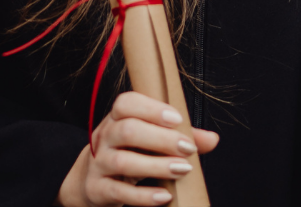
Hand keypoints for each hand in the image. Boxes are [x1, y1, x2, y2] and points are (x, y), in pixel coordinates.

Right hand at [57, 92, 219, 206]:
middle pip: (128, 130)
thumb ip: (178, 136)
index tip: (177, 119)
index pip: (126, 103)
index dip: (151, 109)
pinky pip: (119, 191)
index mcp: (116, 119)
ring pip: (124, 161)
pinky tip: (165, 196)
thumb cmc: (126, 154)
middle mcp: (104, 137)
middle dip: (161, 139)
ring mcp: (98, 163)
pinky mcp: (97, 189)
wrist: (88, 181)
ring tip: (182, 170)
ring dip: (157, 166)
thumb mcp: (147, 141)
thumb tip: (212, 139)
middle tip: (187, 148)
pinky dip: (144, 195)